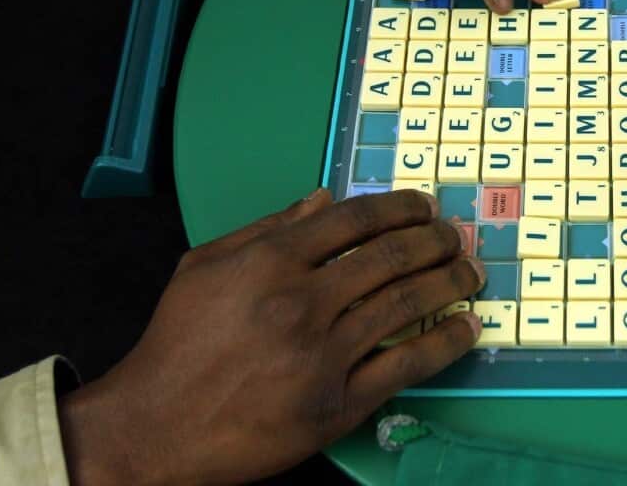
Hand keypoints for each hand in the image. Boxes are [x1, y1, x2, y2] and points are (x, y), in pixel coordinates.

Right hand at [57, 189, 484, 485]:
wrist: (156, 427)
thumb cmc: (177, 344)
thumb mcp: (205, 267)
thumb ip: (267, 228)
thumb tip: (324, 199)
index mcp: (271, 263)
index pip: (355, 221)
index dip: (400, 208)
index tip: (424, 207)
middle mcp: (302, 303)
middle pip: (391, 258)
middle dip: (435, 241)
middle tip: (456, 238)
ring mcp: (323, 355)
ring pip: (406, 306)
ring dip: (449, 283)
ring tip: (470, 273)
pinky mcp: (337, 404)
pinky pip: (406, 366)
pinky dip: (444, 343)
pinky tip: (466, 328)